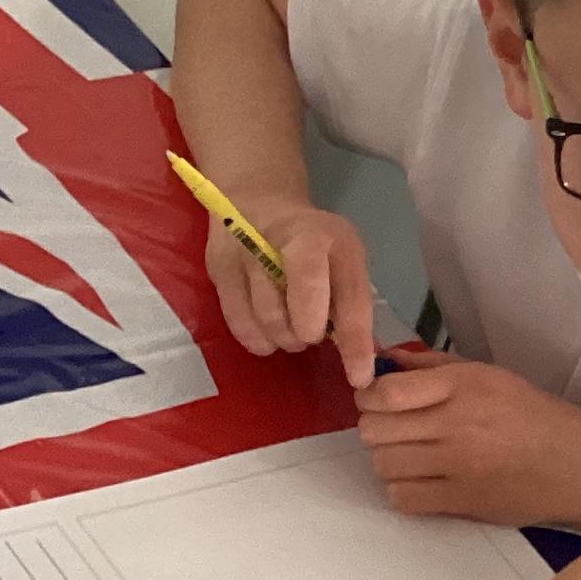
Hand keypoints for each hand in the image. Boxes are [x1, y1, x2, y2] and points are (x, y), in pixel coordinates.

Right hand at [206, 196, 374, 389]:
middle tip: (308, 333)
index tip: (358, 378)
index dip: (355, 344)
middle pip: (304, 304)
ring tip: (288, 326)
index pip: (350, 298)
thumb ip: (348, 303)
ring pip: (268, 319)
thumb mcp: (342, 260)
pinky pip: (239, 322)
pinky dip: (256, 337)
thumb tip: (359, 360)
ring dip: (282, 338)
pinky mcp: (221, 265)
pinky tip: (265, 327)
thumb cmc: (312, 243)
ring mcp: (251, 250)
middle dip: (308, 332)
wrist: (258, 201)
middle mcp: (294, 238)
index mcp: (336, 239)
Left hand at [355, 351, 580, 533]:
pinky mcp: (461, 501)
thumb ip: (436, 367)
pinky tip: (422, 481)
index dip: (370, 397)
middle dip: (378, 428)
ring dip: (389, 459)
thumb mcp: (493, 377)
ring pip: (383, 464)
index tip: (379, 400)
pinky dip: (403, 490)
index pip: (385, 392)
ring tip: (413, 456)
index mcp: (466, 385)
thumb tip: (387, 360)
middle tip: (398, 430)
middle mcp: (458, 423)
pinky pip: (402, 497)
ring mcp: (458, 466)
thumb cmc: (537, 419)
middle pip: (375, 430)